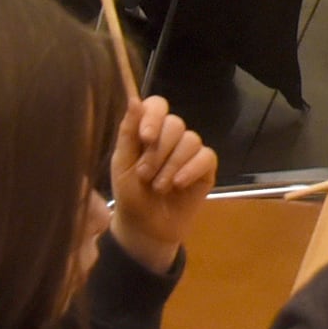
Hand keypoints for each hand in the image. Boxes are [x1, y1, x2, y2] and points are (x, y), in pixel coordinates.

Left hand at [107, 96, 217, 270]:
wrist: (145, 228)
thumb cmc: (130, 194)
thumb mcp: (121, 165)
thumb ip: (128, 132)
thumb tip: (134, 99)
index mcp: (150, 130)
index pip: (157, 105)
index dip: (153, 116)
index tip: (145, 138)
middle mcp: (172, 136)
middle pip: (175, 124)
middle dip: (158, 152)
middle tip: (144, 175)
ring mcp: (190, 152)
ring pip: (190, 140)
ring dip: (171, 165)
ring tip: (159, 187)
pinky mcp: (206, 168)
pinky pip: (206, 157)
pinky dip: (191, 170)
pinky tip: (178, 185)